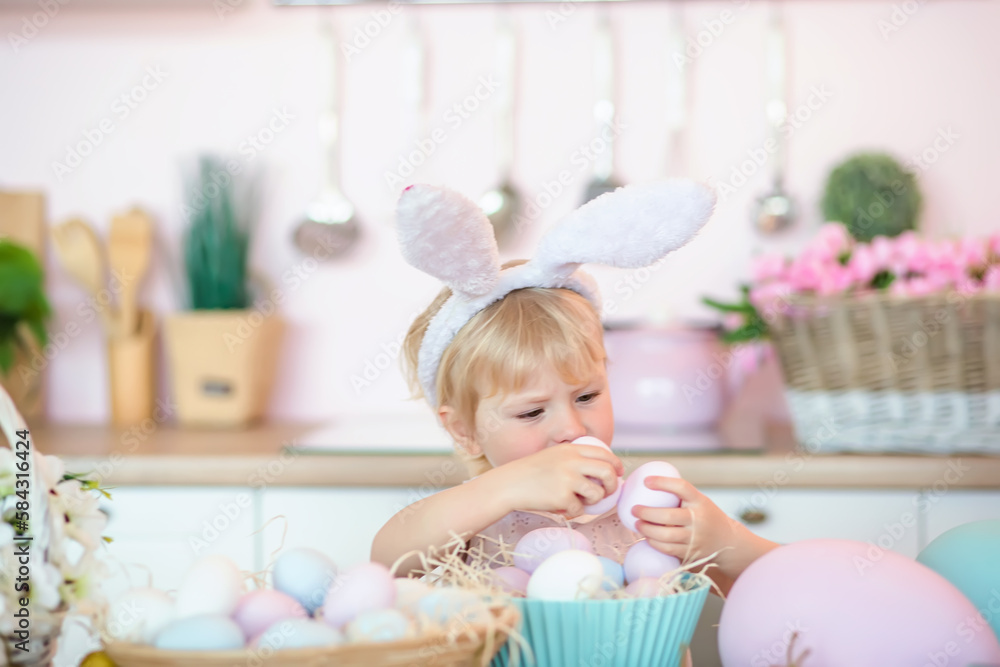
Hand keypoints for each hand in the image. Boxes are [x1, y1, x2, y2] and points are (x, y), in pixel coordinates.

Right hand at [490, 444, 623, 517]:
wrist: (509, 484)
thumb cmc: (532, 472)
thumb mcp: (554, 456)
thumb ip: (575, 459)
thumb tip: (603, 471)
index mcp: (571, 450)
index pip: (604, 453)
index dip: (615, 464)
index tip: (618, 472)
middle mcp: (572, 462)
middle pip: (607, 472)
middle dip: (613, 485)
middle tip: (607, 492)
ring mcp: (568, 479)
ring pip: (597, 493)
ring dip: (592, 501)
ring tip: (578, 501)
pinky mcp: (562, 497)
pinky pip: (580, 510)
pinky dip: (573, 512)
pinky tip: (561, 508)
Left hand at [631, 476, 772, 579]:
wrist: (728, 542)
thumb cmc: (705, 516)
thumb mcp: (698, 501)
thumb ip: (678, 496)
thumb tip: (645, 485)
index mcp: (700, 501)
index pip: (681, 487)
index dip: (662, 483)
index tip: (646, 481)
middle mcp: (699, 519)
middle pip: (668, 516)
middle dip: (647, 513)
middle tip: (634, 509)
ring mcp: (695, 538)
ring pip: (666, 536)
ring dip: (647, 530)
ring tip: (637, 524)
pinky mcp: (691, 552)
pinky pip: (668, 549)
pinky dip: (654, 543)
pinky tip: (647, 537)